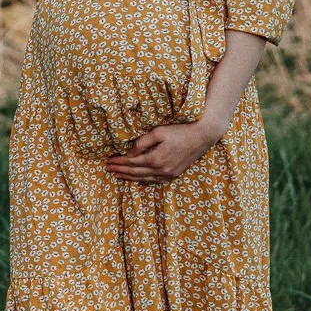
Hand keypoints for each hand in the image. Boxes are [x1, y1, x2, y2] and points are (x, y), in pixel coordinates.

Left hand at [104, 122, 220, 183]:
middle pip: (135, 172)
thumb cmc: (180, 130)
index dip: (119, 161)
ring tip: (117, 175)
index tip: (108, 160)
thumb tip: (130, 152)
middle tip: (108, 168)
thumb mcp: (158, 132)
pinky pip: (154, 180)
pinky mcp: (174, 174)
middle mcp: (161, 170)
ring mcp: (168, 174)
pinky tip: (136, 178)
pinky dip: (142, 179)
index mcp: (156, 159)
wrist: (202, 136)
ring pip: (144, 179)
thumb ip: (142, 143)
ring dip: (129, 177)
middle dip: (120, 170)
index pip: (131, 162)